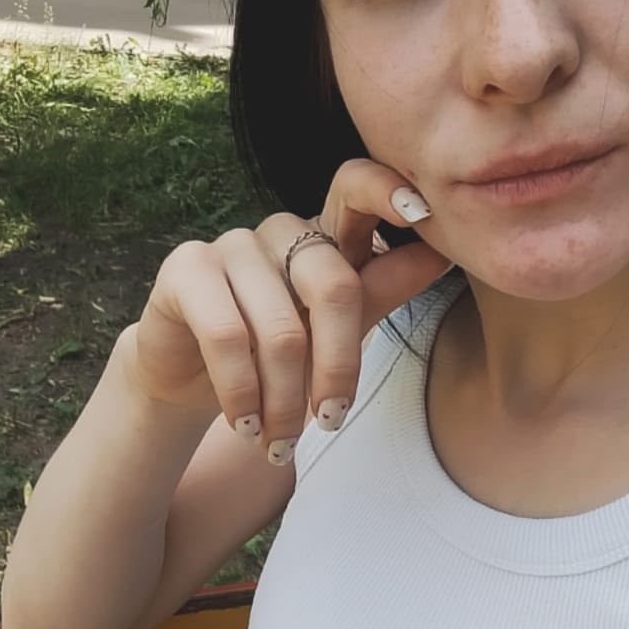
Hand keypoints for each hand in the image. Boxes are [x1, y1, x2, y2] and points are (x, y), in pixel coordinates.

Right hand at [121, 160, 448, 460]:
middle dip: (338, 369)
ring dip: (284, 402)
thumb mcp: (337, 330)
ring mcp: (232, 243)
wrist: (191, 378)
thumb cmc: (276, 353)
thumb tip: (442, 256)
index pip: (358, 185)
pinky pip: (227, 336)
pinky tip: (246, 424)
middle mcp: (283, 230)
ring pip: (281, 330)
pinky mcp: (187, 267)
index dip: (388, 192)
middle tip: (331, 420)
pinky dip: (242, 393)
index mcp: (327, 236)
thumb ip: (380, 291)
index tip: (422, 213)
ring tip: (281, 442)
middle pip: (334, 287)